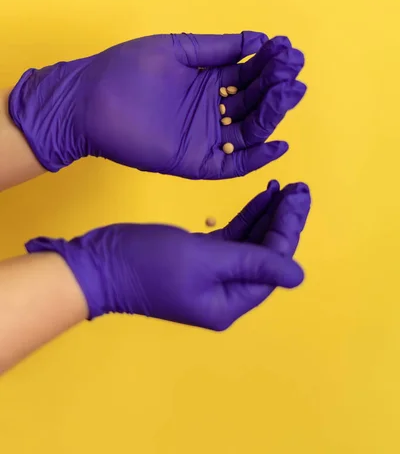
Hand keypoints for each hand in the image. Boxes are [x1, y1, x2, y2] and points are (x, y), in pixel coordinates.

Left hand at [9, 32, 305, 178]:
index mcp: (209, 80)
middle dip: (277, 85)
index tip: (288, 48)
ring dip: (272, 114)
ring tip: (290, 92)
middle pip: (255, 100)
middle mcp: (212, 109)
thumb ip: (217, 47)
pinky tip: (277, 144)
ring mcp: (206, 136)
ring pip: (249, 129)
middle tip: (294, 71)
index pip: (250, 72)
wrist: (88, 100)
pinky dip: (256, 158)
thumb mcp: (177, 49)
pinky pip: (232, 164)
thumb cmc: (126, 69)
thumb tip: (258, 38)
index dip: (270, 62)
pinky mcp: (195, 162)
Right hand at [26, 182, 310, 330]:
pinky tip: (262, 196)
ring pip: (251, 242)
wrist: (98, 265)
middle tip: (300, 188)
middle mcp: (226, 291)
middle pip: (266, 253)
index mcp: (230, 301)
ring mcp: (212, 273)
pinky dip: (247, 217)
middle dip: (283, 220)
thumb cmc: (150, 263)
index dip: (287, 230)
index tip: (297, 197)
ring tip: (286, 187)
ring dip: (268, 215)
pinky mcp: (199, 256)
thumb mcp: (204, 260)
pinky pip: (232, 236)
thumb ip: (252, 262)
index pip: (272, 265)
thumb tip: (298, 275)